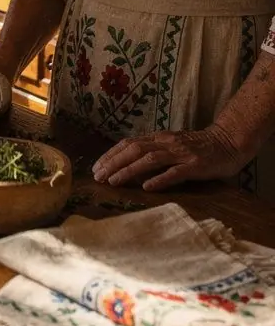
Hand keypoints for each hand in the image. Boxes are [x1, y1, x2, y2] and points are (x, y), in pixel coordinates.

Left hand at [92, 123, 248, 192]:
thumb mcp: (172, 146)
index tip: (96, 167)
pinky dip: (159, 179)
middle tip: (97, 176)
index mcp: (159, 138)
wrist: (228, 143)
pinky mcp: (195, 165)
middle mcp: (167, 143)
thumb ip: (154, 153)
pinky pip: (175, 172)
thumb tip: (128, 165)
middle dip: (113, 163)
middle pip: (134, 149)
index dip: (111, 154)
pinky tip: (147, 187)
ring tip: (113, 181)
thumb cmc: (198, 147)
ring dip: (129, 170)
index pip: (129, 143)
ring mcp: (181, 153)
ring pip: (150, 159)